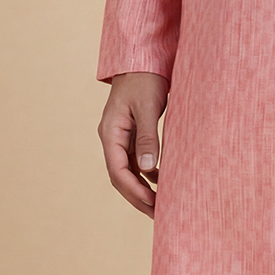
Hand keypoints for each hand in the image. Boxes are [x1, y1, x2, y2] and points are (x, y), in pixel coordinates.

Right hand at [100, 70, 168, 216]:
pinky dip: (148, 173)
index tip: (153, 204)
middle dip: (138, 197)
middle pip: (121, 176)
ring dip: (143, 188)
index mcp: (110, 133)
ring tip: (162, 204)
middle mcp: (112, 138)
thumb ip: (147, 138)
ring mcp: (120, 137)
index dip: (134, 191)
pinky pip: (137, 160)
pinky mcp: (131, 134)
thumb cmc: (144, 79)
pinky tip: (163, 180)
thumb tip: (148, 169)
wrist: (142, 59)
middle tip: (158, 215)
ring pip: (129, 171)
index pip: (118, 172)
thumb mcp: (147, 108)